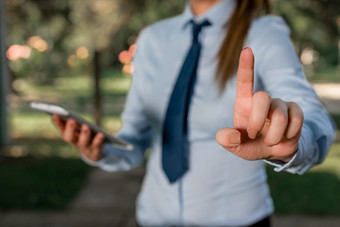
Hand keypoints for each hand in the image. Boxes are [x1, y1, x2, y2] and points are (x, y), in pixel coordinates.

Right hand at [52, 115, 105, 160]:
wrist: (94, 154)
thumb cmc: (85, 137)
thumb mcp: (80, 130)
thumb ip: (74, 123)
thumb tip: (68, 113)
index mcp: (69, 137)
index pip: (61, 129)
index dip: (58, 123)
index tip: (55, 114)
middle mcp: (75, 143)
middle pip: (70, 138)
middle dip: (70, 128)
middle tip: (72, 120)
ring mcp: (86, 147)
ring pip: (84, 142)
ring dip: (84, 134)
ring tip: (86, 126)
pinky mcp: (96, 150)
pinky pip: (97, 145)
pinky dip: (99, 139)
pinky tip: (101, 134)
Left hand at [215, 47, 303, 161]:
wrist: (274, 152)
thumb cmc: (252, 144)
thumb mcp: (236, 146)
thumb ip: (227, 141)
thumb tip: (224, 136)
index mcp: (245, 104)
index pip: (245, 81)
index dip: (246, 66)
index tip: (247, 50)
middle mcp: (262, 100)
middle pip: (262, 97)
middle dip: (257, 121)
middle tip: (254, 135)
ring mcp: (280, 104)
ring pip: (279, 117)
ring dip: (273, 136)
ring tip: (270, 141)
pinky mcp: (296, 111)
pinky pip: (296, 121)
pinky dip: (288, 136)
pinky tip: (284, 137)